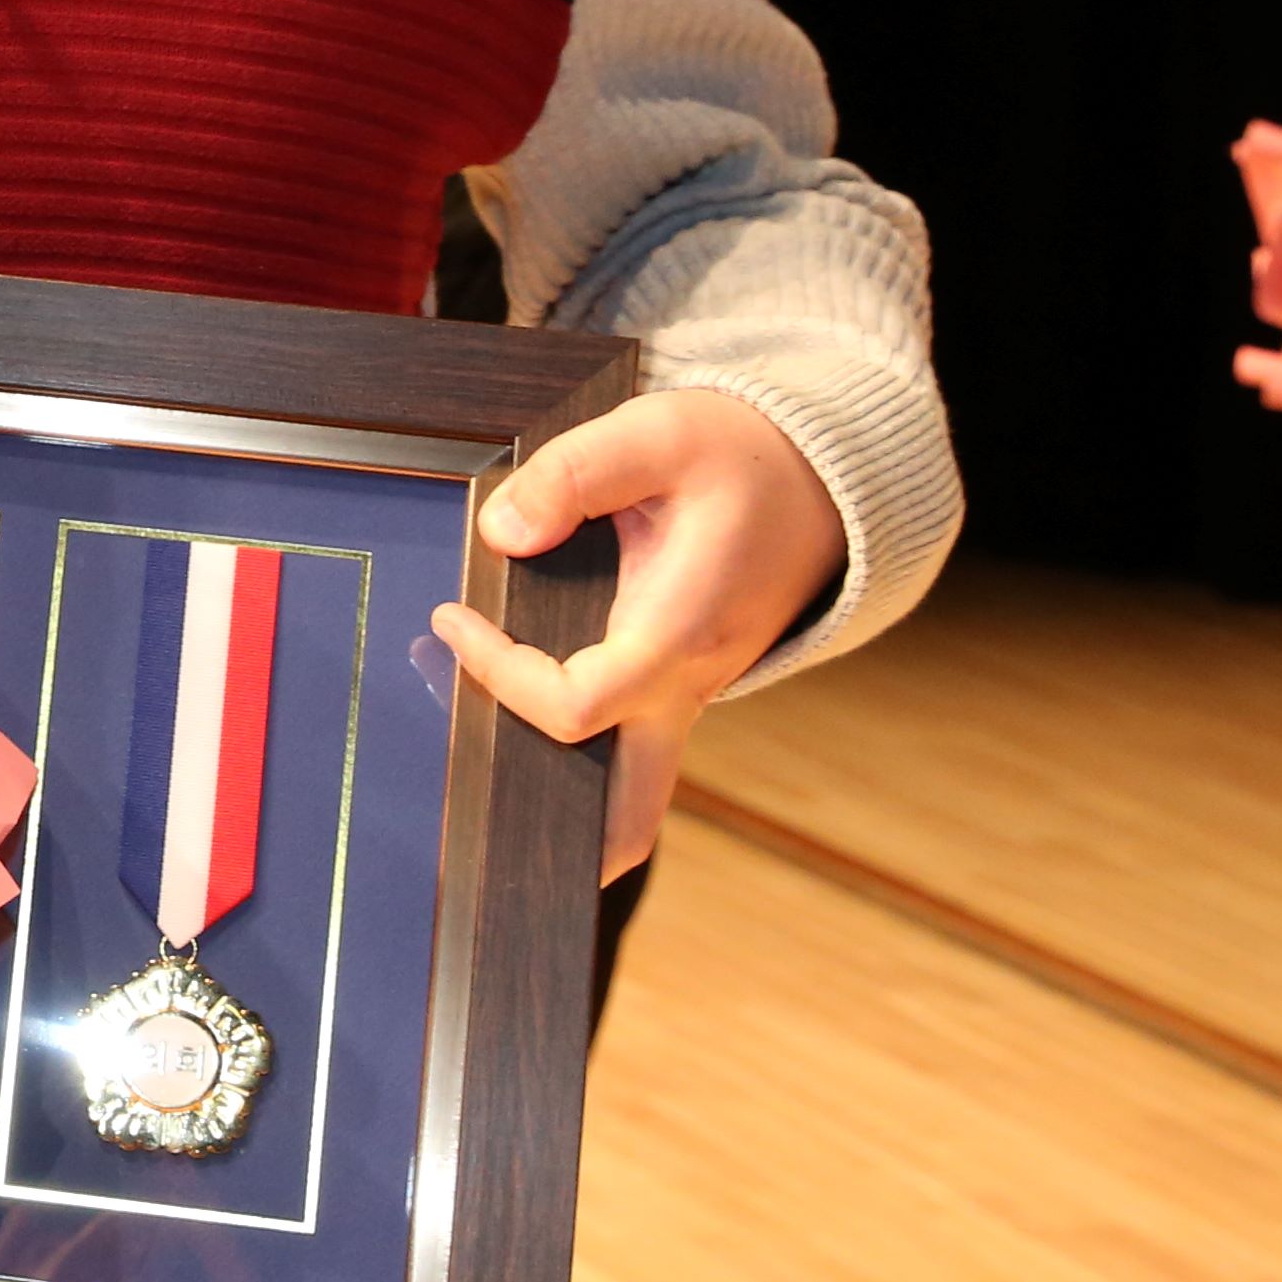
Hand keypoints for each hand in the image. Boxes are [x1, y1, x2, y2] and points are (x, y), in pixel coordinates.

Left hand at [423, 389, 848, 876]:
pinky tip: (524, 700)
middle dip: (562, 847)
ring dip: (566, 792)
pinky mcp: (688, 678)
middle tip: (477, 826)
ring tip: (481, 749)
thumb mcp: (659, 434)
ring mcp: (692, 690)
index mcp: (678, 635)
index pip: (574, 708)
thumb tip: (501, 532)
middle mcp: (688, 683)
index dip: (500, 676)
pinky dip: (584, 743)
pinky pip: (634, 736)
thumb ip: (573, 475)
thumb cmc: (745, 457)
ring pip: (633, 785)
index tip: (452, 621)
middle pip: (630, 818)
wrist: (829, 479)